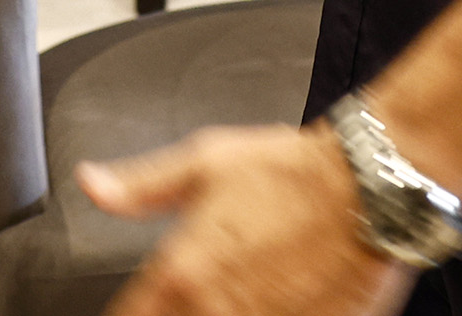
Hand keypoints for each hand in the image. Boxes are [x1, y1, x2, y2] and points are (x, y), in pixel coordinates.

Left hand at [79, 123, 410, 315]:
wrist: (369, 188)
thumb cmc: (292, 171)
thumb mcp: (205, 161)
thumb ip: (141, 185)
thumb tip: (92, 184)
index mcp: (182, 271)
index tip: (134, 311)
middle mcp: (218, 311)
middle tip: (185, 302)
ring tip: (229, 301)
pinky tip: (267, 307)